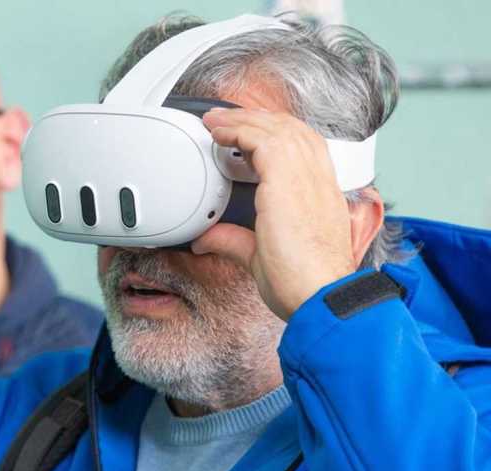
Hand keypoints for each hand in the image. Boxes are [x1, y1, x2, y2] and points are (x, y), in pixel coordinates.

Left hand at [192, 108, 356, 320]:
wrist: (321, 296)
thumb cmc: (303, 284)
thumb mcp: (259, 256)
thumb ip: (233, 240)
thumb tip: (205, 239)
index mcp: (320, 194)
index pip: (303, 148)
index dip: (275, 134)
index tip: (249, 134)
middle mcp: (317, 181)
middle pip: (291, 130)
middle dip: (257, 119)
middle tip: (225, 119)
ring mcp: (306, 178)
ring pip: (277, 128)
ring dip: (243, 119)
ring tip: (216, 120)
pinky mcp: (288, 181)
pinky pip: (263, 140)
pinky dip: (238, 130)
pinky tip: (219, 132)